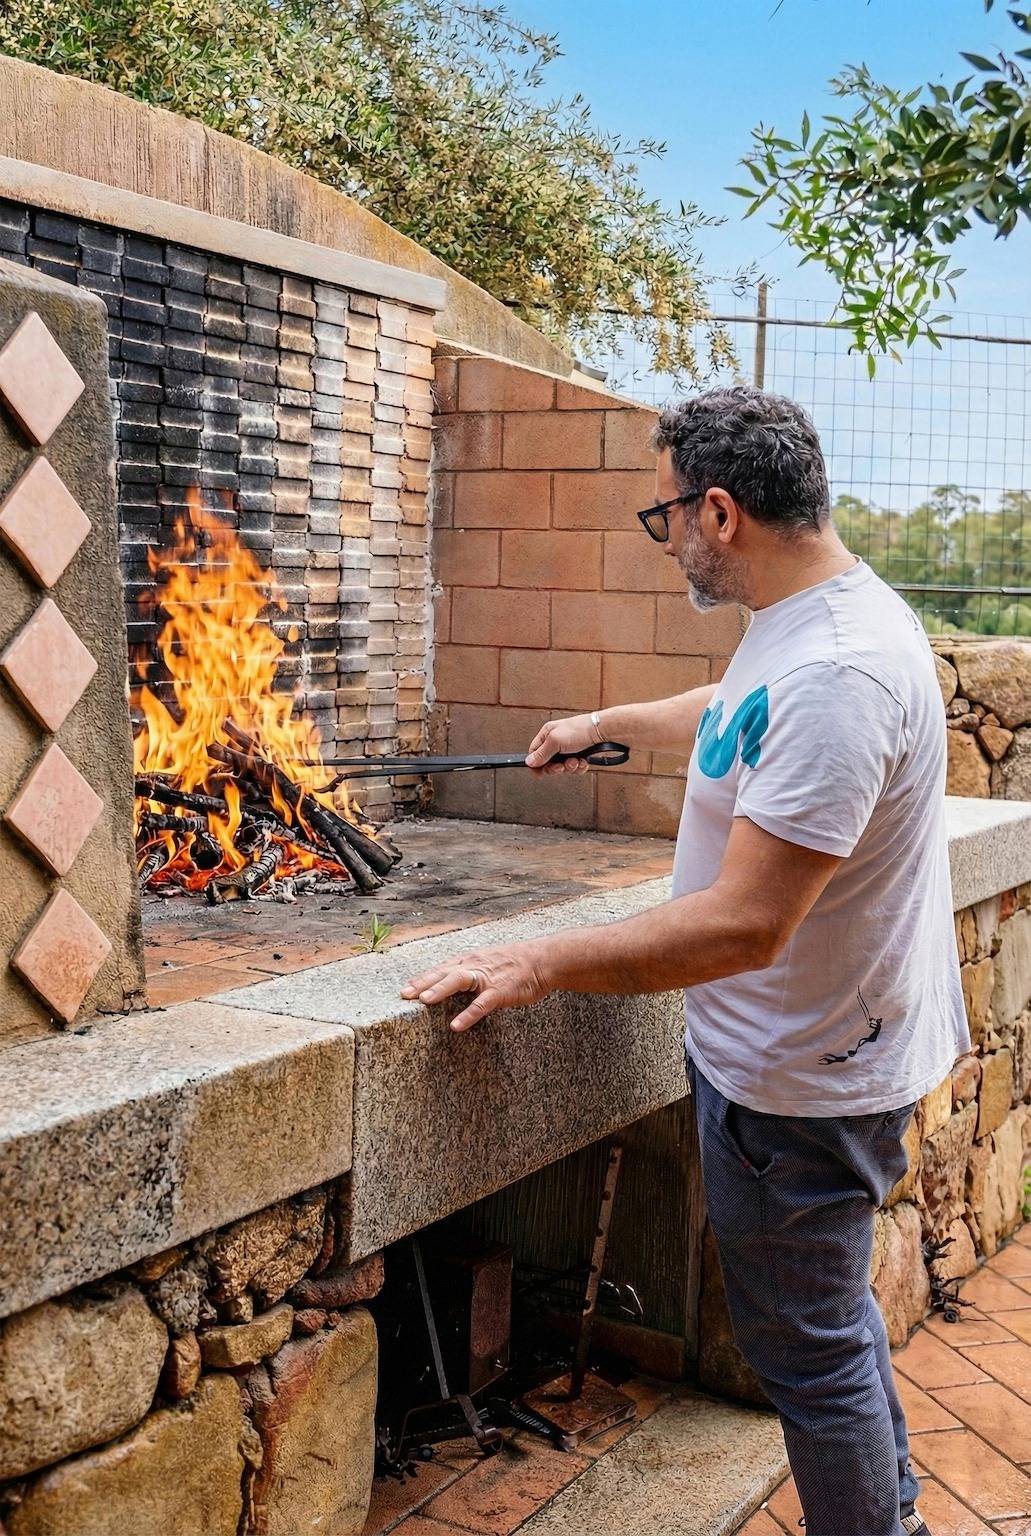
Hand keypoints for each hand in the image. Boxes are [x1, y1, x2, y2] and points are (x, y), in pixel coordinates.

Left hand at [400, 941, 552, 1031]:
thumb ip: (470, 971)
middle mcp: (474, 965)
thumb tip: (453, 981)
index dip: (422, 978)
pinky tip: (456, 1026)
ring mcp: (487, 977)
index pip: (441, 968)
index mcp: (470, 960)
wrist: (542, 960)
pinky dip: (468, 1014)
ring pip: (458, 981)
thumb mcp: (488, 961)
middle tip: (404, 994)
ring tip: (423, 1001)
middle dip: (423, 983)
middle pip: (443, 973)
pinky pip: (481, 1004)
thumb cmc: (516, 963)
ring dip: (440, 989)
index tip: (406, 988)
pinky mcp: (500, 991)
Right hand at [525, 714, 599, 774]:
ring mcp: (569, 748)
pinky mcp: (580, 754)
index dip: (536, 764)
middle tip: (561, 766)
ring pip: (563, 767)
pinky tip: (583, 761)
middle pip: (548, 763)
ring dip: (570, 767)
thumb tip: (529, 762)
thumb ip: (541, 753)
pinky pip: (575, 767)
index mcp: (547, 734)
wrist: (603, 731)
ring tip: (576, 761)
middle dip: (556, 768)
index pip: (534, 752)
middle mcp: (557, 741)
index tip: (540, 773)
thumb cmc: (581, 730)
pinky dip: (579, 767)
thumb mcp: (556, 741)